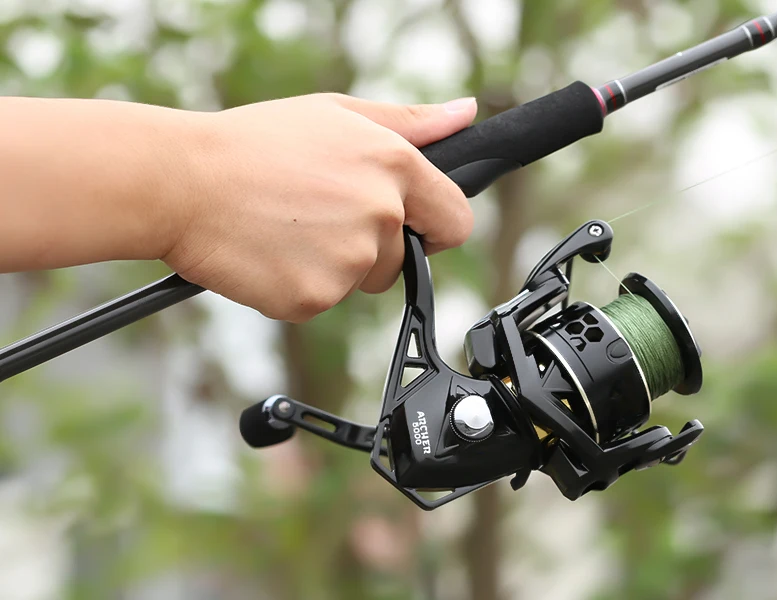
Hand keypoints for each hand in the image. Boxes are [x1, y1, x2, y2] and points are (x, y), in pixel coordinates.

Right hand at [163, 94, 476, 322]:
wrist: (181, 182)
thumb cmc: (253, 144)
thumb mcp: (336, 114)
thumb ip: (410, 123)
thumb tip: (464, 115)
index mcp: (393, 166)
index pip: (455, 219)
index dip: (436, 228)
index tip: (415, 228)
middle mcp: (381, 214)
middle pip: (404, 258)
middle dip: (371, 247)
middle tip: (316, 217)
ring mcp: (349, 260)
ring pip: (360, 281)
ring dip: (332, 266)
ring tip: (285, 229)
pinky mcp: (315, 298)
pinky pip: (321, 301)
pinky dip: (297, 287)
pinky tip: (268, 253)